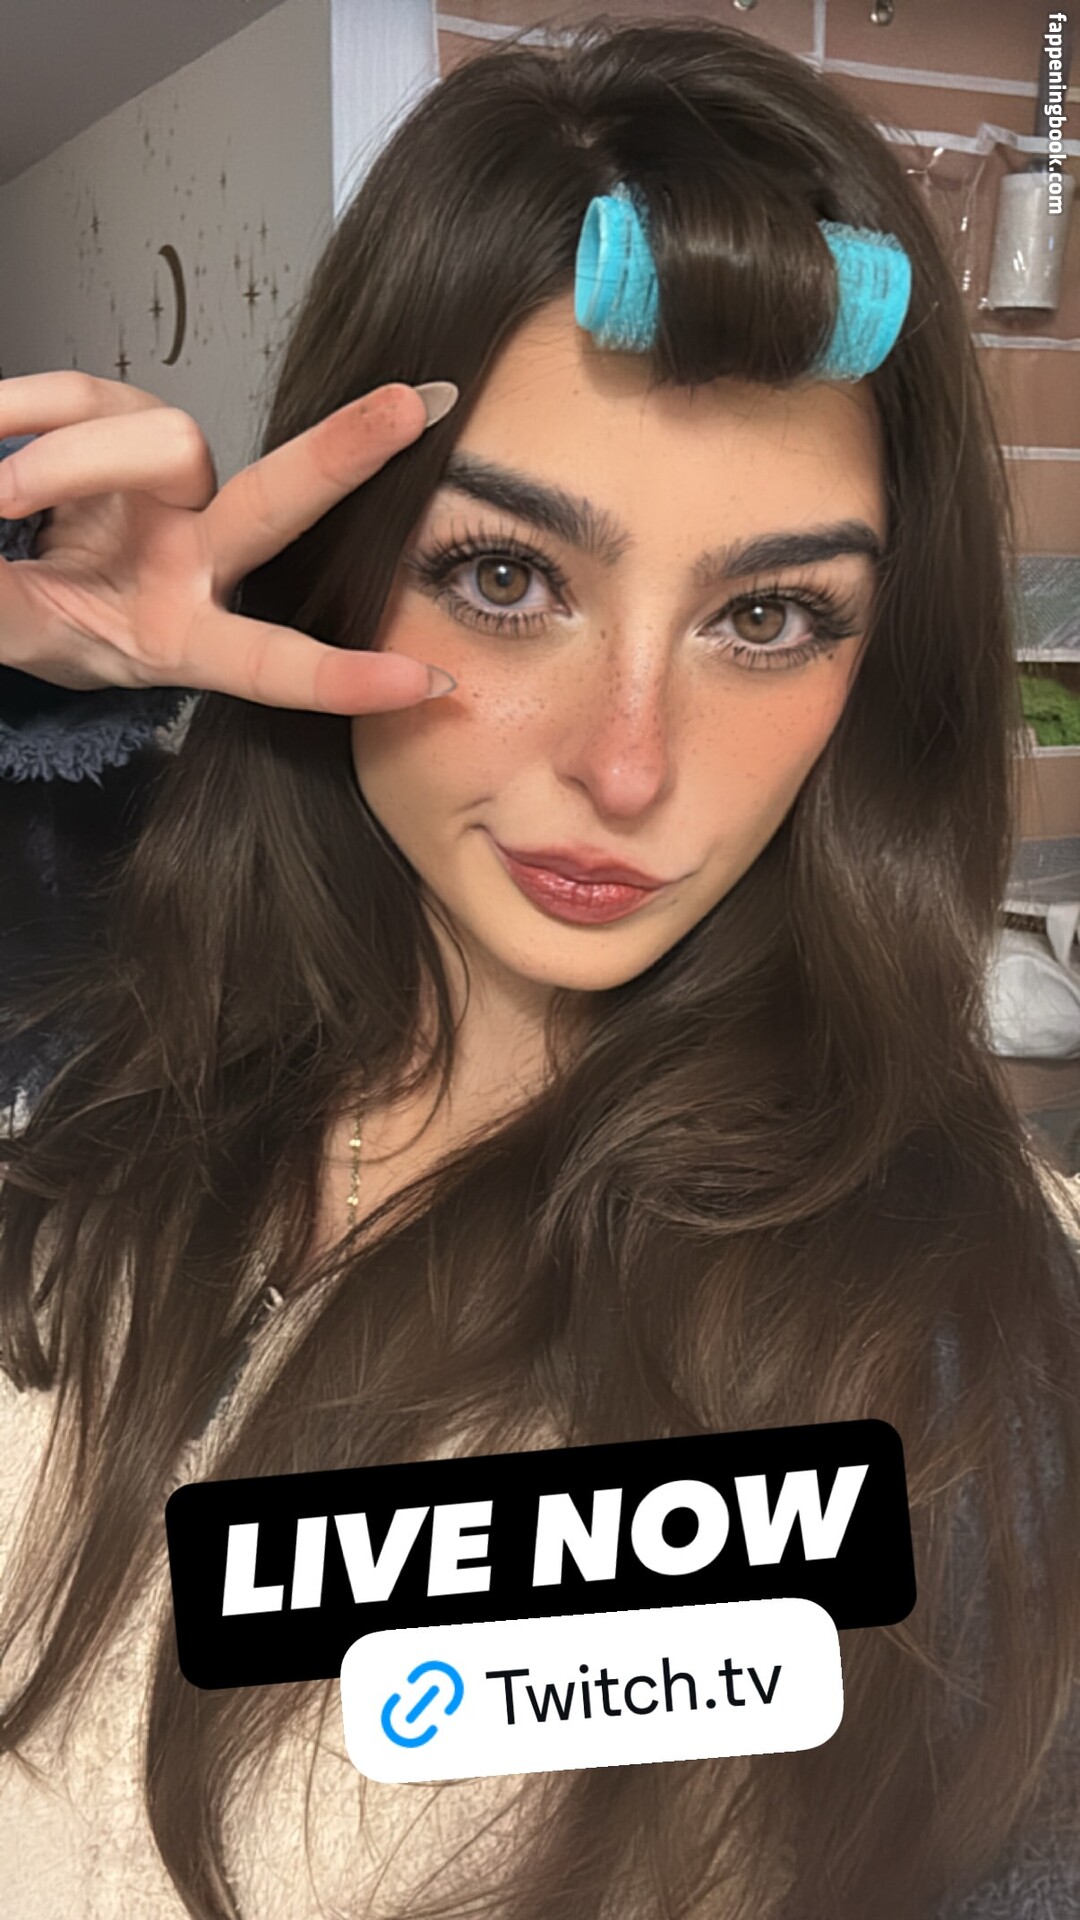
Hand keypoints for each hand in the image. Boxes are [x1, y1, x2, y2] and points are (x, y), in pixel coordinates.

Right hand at [0, 372, 458, 710]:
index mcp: (181, 634)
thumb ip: (9, 616)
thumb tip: (2, 599)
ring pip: (158, 444)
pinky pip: (83, 397)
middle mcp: (195, 554)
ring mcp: (168, 484)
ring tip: (0, 501)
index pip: (268, 662)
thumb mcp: (21, 633)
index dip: (339, 680)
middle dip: (341, 456)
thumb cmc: (28, 613)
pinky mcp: (127, 417)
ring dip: (62, 467)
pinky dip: (25, 413)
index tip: (426, 685)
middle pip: (275, 504)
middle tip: (409, 408)